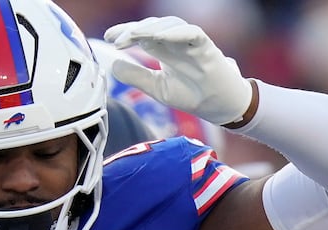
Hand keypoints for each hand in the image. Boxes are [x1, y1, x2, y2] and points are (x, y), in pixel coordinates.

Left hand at [105, 16, 253, 126]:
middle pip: (154, 26)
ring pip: (171, 25)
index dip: (126, 33)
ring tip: (134, 36)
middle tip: (116, 40)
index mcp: (164, 50)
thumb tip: (113, 66)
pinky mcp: (207, 48)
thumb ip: (136, 76)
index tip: (108, 37)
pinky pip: (193, 34)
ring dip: (151, 29)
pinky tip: (160, 37)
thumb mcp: (156, 87)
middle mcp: (177, 43)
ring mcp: (191, 44)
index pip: (143, 35)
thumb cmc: (191, 94)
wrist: (219, 106)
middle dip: (134, 30)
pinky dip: (177, 33)